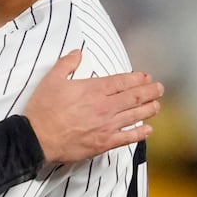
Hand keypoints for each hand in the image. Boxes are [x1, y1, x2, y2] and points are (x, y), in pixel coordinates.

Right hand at [22, 51, 163, 163]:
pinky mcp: (104, 143)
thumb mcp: (51, 80)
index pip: (123, 81)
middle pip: (135, 97)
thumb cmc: (43, 110)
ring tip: (157, 105)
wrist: (37, 138)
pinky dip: (140, 133)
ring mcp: (107, 126)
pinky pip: (128, 138)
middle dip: (150, 92)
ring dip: (149, 109)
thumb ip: (67, 64)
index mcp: (94, 89)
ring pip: (135, 115)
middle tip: (159, 89)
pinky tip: (148, 130)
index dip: (138, 78)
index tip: (146, 77)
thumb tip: (77, 53)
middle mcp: (105, 107)